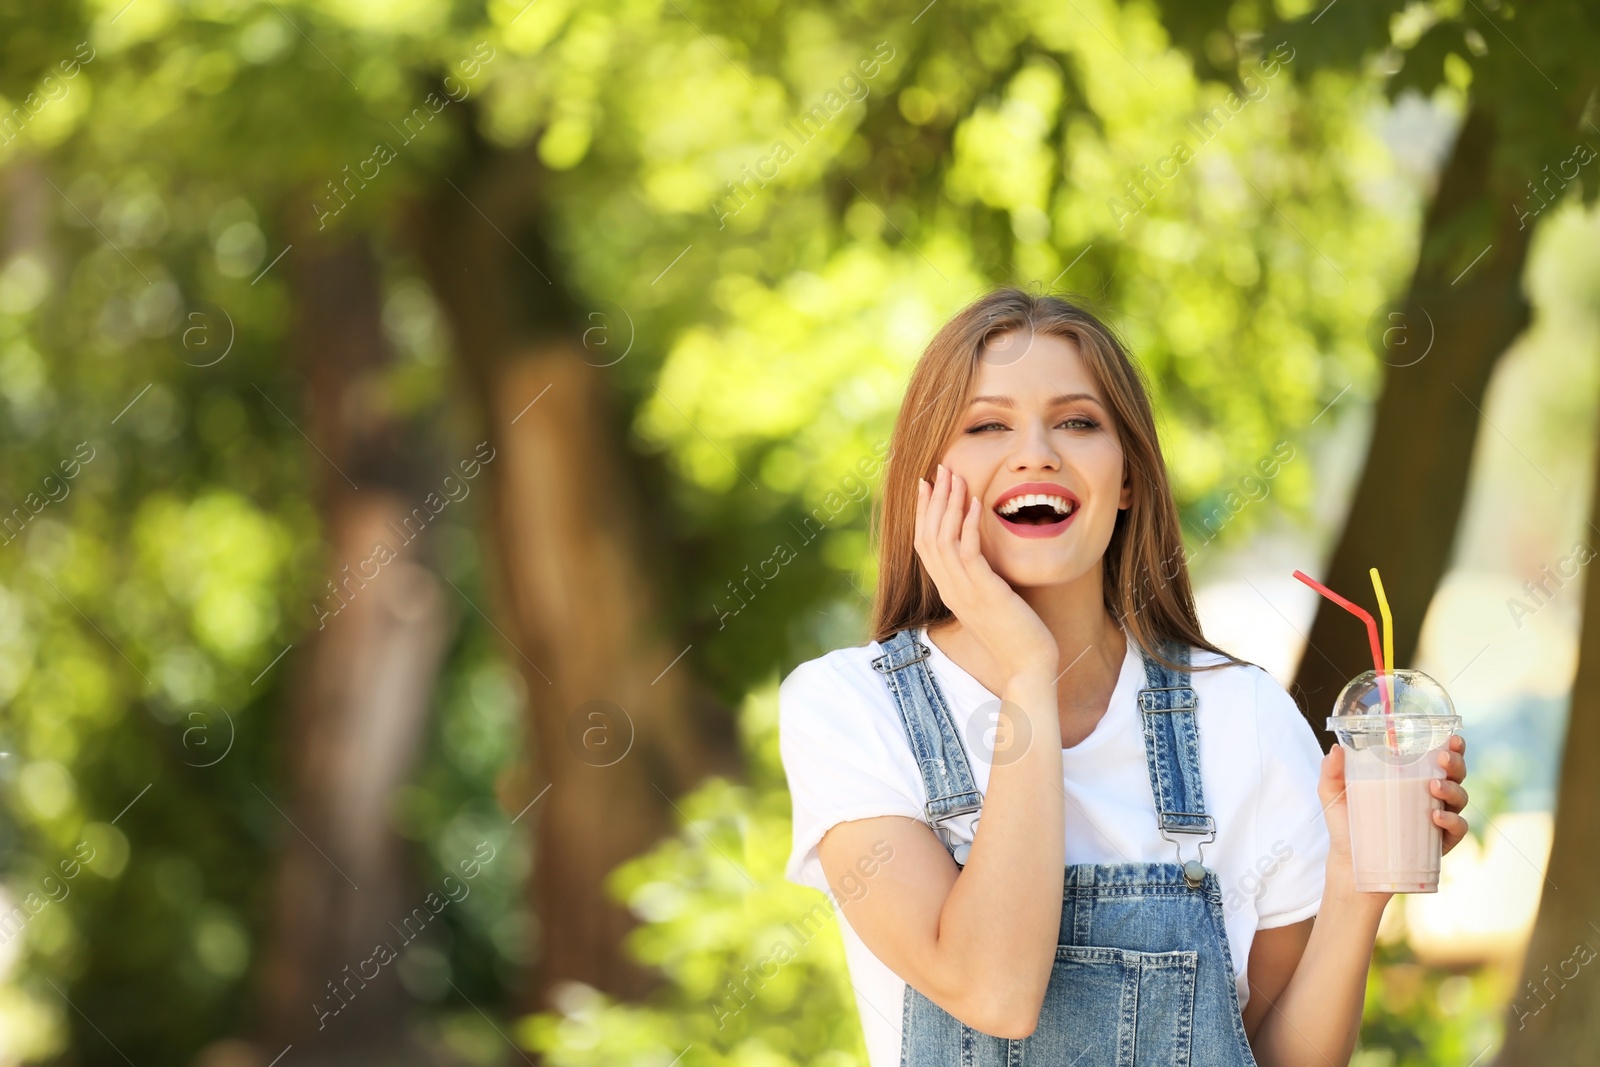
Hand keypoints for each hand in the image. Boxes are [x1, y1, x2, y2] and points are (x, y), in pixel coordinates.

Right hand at [914, 462, 1056, 686]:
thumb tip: (983, 559)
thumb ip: (981, 579)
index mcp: (949, 591)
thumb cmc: (1016, 635)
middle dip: (933, 500)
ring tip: (955, 476)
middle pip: (928, 536)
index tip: (928, 486)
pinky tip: (975, 502)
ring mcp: (963, 591)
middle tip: (939, 469)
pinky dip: (968, 524)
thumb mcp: (991, 601)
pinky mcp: (983, 592)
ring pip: (943, 539)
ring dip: (948, 504)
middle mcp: (950, 589)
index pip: (925, 545)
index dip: (924, 513)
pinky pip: (967, 551)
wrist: (1027, 666)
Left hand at [1316, 734, 1470, 888]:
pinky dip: (1452, 820)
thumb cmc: (1346, 825)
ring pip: (1460, 798)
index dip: (1450, 747)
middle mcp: (1430, 796)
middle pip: (1455, 774)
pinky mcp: (1440, 843)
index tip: (1451, 737)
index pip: (1437, 758)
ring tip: (1434, 786)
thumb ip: (1331, 772)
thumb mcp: (1334, 795)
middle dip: (1454, 762)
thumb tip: (1336, 749)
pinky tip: (1436, 816)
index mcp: (1410, 778)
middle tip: (1441, 759)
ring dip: (1452, 788)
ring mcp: (1438, 820)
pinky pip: (1458, 829)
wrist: (1349, 864)